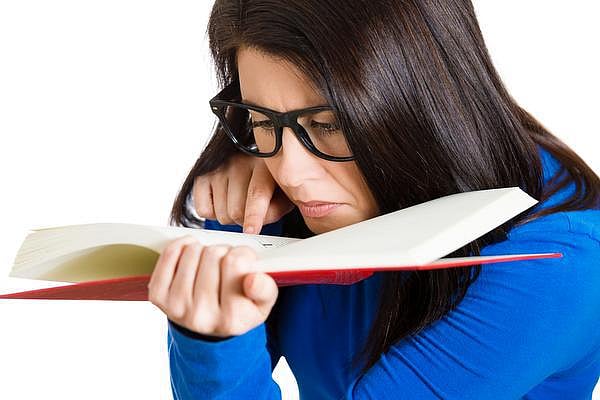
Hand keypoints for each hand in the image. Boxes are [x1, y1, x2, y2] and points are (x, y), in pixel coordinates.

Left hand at [148, 235, 278, 337]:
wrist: (210, 327)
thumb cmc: (239, 308)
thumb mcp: (262, 304)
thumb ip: (265, 290)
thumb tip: (253, 279)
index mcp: (232, 320)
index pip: (236, 264)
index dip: (243, 254)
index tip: (244, 260)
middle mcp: (202, 317)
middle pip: (213, 254)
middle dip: (224, 251)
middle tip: (226, 261)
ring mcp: (177, 308)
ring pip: (193, 251)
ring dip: (204, 249)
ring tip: (210, 261)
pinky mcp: (159, 297)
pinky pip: (169, 255)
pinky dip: (181, 245)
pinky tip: (191, 250)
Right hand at [192, 152, 294, 233]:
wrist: (252, 165)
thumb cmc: (271, 182)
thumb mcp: (284, 194)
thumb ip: (276, 209)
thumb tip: (258, 225)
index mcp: (263, 165)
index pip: (257, 193)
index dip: (254, 215)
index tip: (251, 230)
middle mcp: (238, 162)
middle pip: (236, 211)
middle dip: (245, 221)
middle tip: (252, 213)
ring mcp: (218, 168)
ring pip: (221, 214)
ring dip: (231, 218)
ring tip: (239, 205)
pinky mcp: (202, 176)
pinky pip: (204, 211)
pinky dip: (213, 213)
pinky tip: (223, 202)